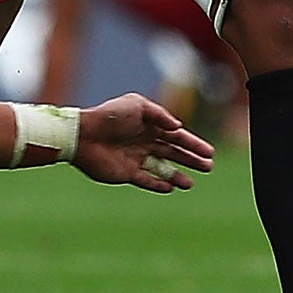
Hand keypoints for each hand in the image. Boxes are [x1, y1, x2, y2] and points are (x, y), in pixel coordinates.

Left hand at [72, 93, 213, 192]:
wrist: (83, 135)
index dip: (193, 144)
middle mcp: (143, 142)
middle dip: (191, 159)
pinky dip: (158, 184)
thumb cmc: (109, 116)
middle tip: (208, 167)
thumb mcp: (136, 105)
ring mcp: (135, 158)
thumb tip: (178, 127)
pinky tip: (170, 187)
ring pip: (162, 169)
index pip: (175, 136)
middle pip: (172, 152)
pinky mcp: (125, 173)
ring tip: (190, 184)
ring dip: (177, 175)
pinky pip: (146, 180)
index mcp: (147, 125)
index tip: (209, 152)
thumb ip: (159, 114)